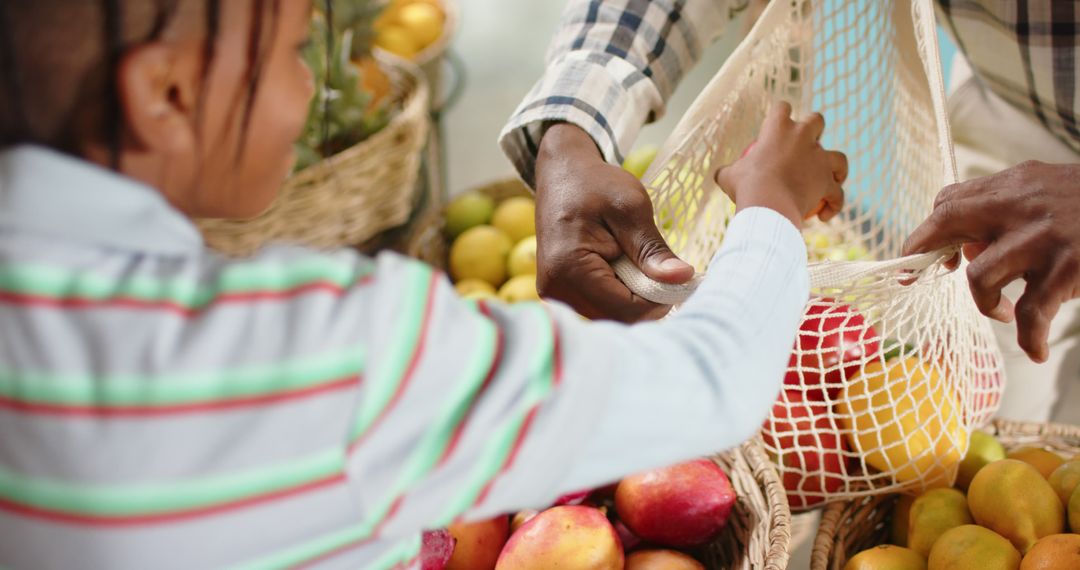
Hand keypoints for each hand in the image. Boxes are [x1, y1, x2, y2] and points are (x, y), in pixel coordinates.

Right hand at [533, 123, 694, 321]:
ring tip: (640, 265)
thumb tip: (683, 278)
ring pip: (610, 317)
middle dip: (647, 301)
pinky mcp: (560, 293)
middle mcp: (556, 290)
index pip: (626, 309)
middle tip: (664, 270)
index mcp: (569, 268)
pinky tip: (625, 271)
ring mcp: (555, 294)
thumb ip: (653, 249)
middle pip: (617, 318)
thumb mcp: (631, 209)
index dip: (659, 299)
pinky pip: (599, 307)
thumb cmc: (595, 184)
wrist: (562, 173)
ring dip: (634, 299)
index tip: (680, 277)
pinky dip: (620, 295)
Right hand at [716, 101, 846, 227]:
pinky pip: (837, 193)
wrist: (767, 205)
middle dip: (814, 129)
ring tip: (832, 179)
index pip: (781, 108)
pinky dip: (834, 203)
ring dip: (837, 168)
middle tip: (805, 146)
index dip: (780, 114)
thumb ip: (728, 171)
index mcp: (778, 128)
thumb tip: (721, 174)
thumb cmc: (745, 187)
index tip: (776, 127)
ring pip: (839, 157)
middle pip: (816, 120)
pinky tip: (826, 215)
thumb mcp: (729, 177)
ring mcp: (819, 157)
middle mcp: (802, 136)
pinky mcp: (827, 180)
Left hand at [903, 161, 1079, 362]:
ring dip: (984, 305)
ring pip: (979, 277)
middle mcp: (1022, 206)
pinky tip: (1036, 350)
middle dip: (922, 252)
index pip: (951, 200)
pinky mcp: (1067, 268)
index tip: (932, 255)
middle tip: (914, 278)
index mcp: (1016, 185)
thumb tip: (968, 247)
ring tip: (1002, 315)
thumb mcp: (1051, 192)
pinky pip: (1031, 313)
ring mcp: (1043, 237)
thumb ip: (1010, 210)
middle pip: (947, 221)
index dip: (931, 229)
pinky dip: (1029, 337)